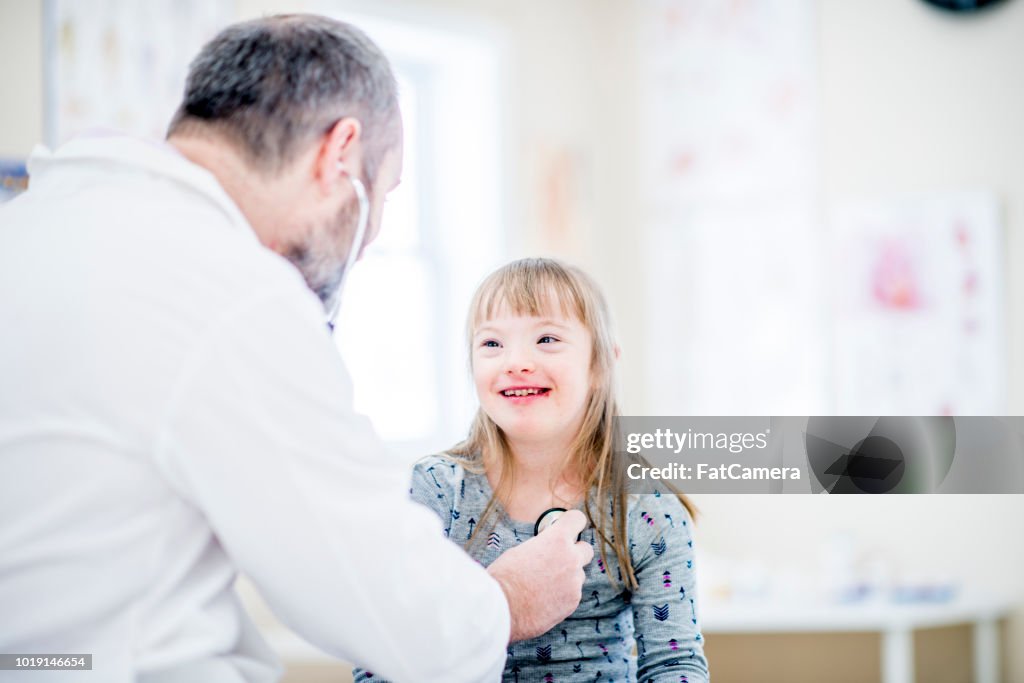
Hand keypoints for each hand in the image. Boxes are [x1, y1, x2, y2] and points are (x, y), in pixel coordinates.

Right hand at [486, 509, 593, 641]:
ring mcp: (574, 582)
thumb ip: (542, 547)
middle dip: (575, 552)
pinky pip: (573, 593)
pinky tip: (545, 599)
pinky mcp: (573, 602)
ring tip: (545, 585)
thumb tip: (546, 549)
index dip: (572, 522)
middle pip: (586, 549)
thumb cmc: (504, 577)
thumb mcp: (520, 550)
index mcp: (557, 539)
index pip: (577, 519)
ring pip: (578, 575)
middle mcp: (571, 558)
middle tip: (558, 558)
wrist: (501, 608)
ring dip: (567, 576)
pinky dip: (562, 595)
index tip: (568, 526)